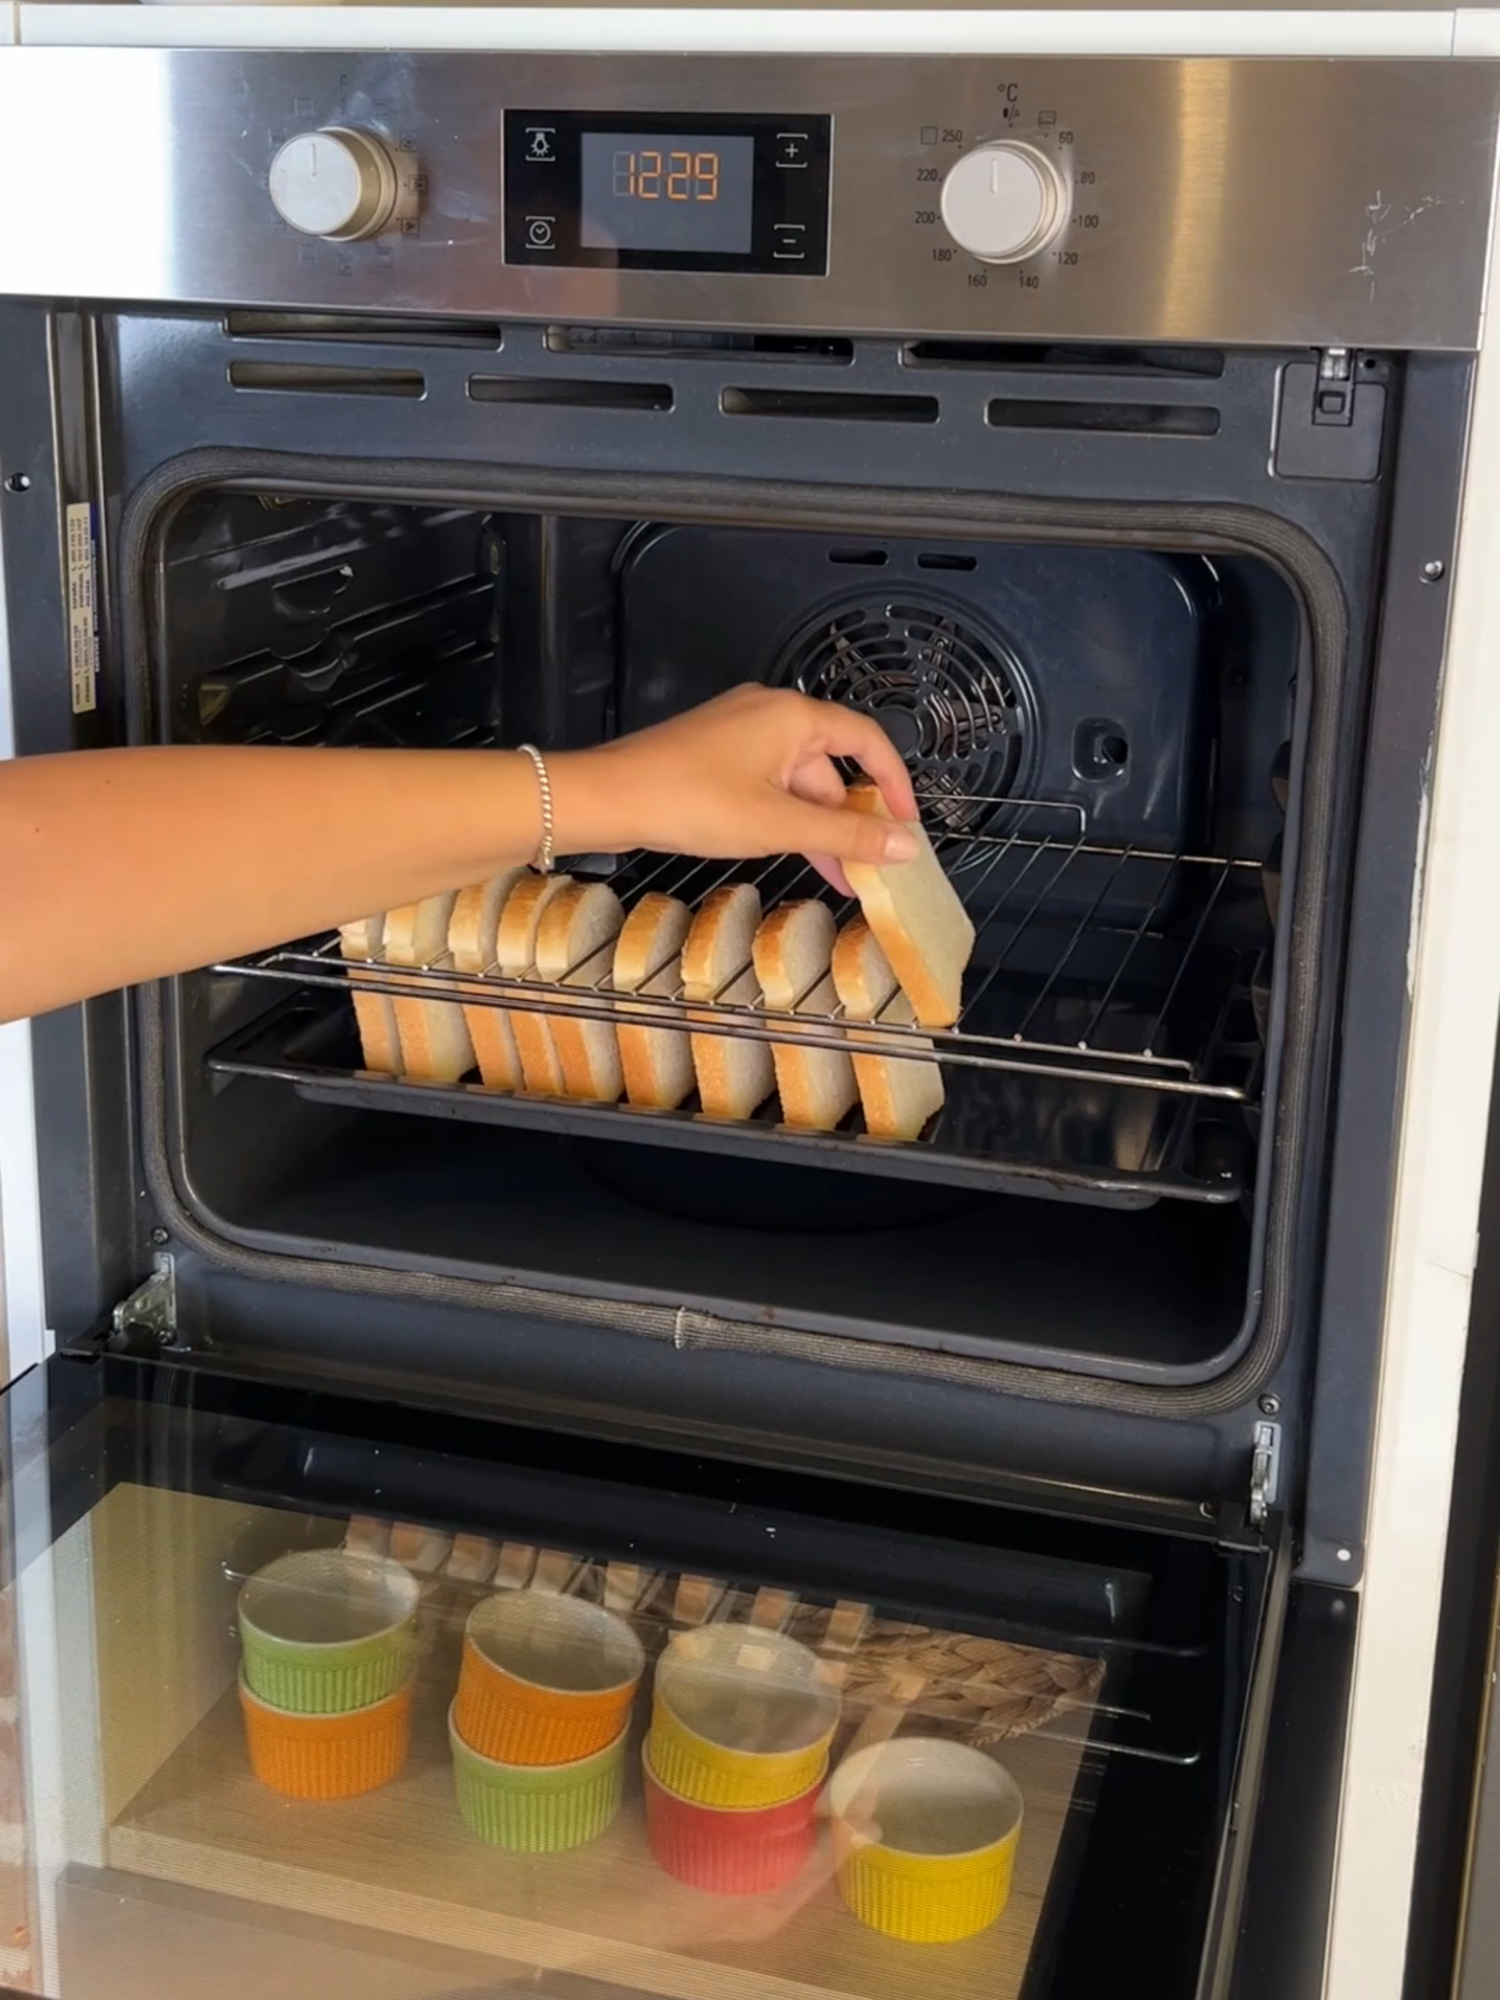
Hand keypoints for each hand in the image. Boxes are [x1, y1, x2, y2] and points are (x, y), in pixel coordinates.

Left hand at [551, 686, 919, 894]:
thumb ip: (845, 838)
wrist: (609, 798)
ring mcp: (739, 732)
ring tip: (836, 877)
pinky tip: (790, 853)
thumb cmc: (690, 800)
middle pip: (831, 766)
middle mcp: (769, 713)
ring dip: (816, 827)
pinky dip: (785, 817)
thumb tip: (901, 847)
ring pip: (797, 781)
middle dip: (850, 820)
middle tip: (869, 868)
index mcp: (793, 716)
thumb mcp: (779, 825)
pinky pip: (767, 783)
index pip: (867, 739)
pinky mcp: (715, 754)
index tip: (905, 825)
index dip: (893, 783)